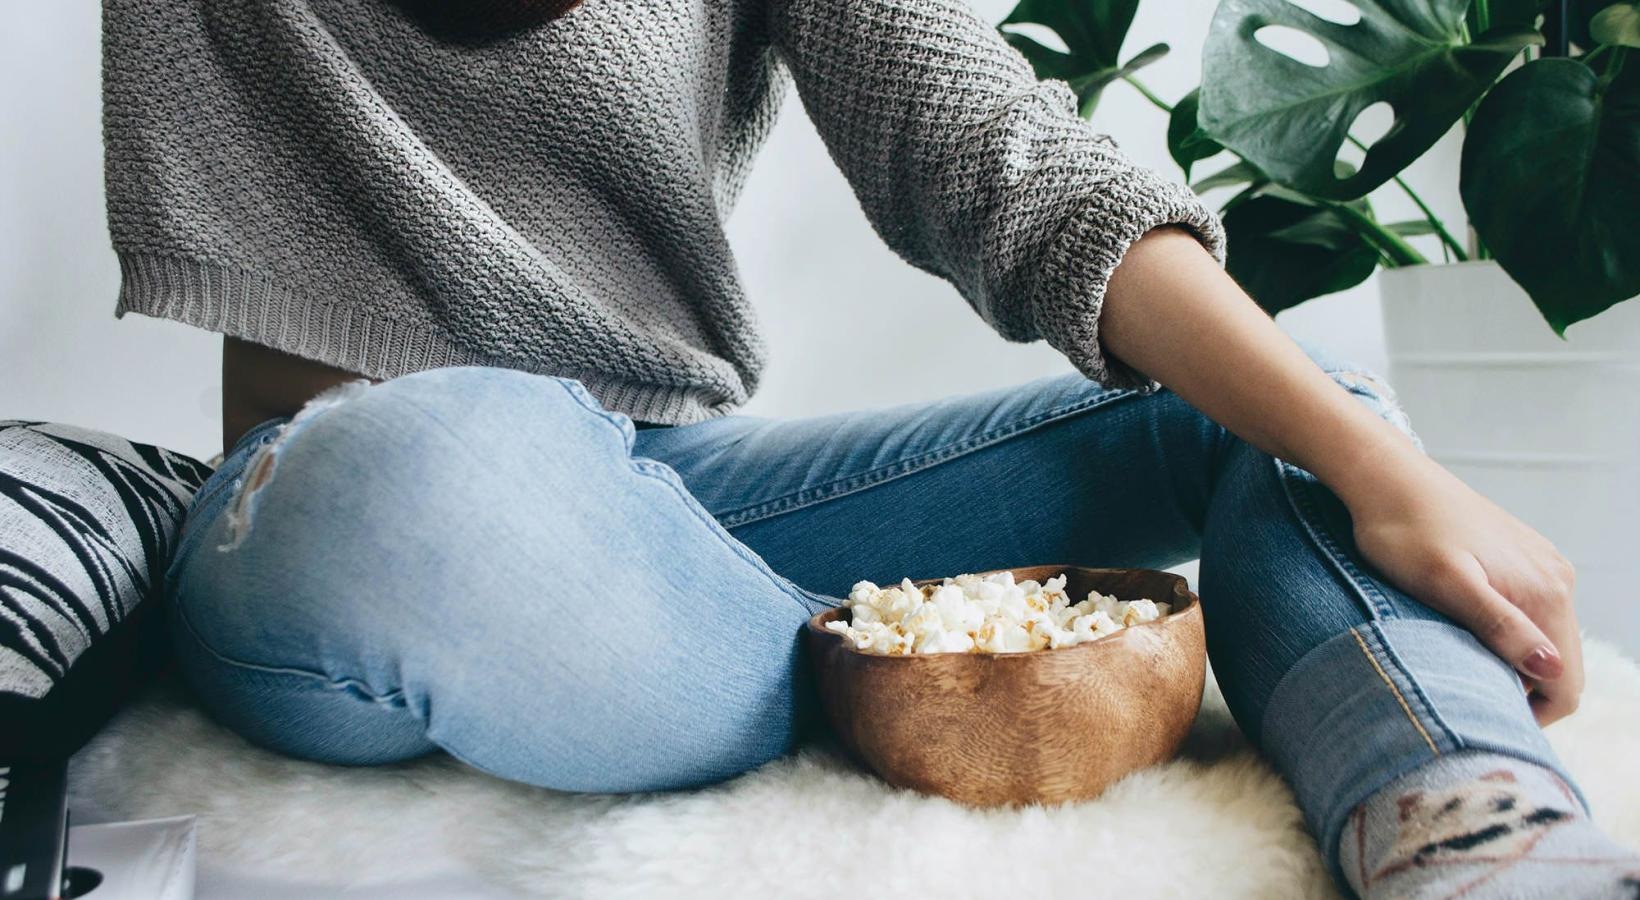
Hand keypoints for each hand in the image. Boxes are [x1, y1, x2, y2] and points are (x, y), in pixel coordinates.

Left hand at [1340, 445, 1582, 725]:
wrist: (1385, 477)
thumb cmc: (1403, 532)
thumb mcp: (1445, 584)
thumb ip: (1500, 625)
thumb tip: (1552, 669)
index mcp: (1546, 592)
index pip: (1566, 684)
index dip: (1529, 714)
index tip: (1479, 715)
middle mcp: (1556, 578)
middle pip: (1560, 665)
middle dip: (1520, 689)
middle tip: (1462, 690)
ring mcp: (1541, 565)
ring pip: (1544, 640)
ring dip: (1509, 661)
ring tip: (1457, 658)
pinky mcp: (1521, 556)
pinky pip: (1529, 611)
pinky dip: (1505, 633)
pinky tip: (1462, 628)